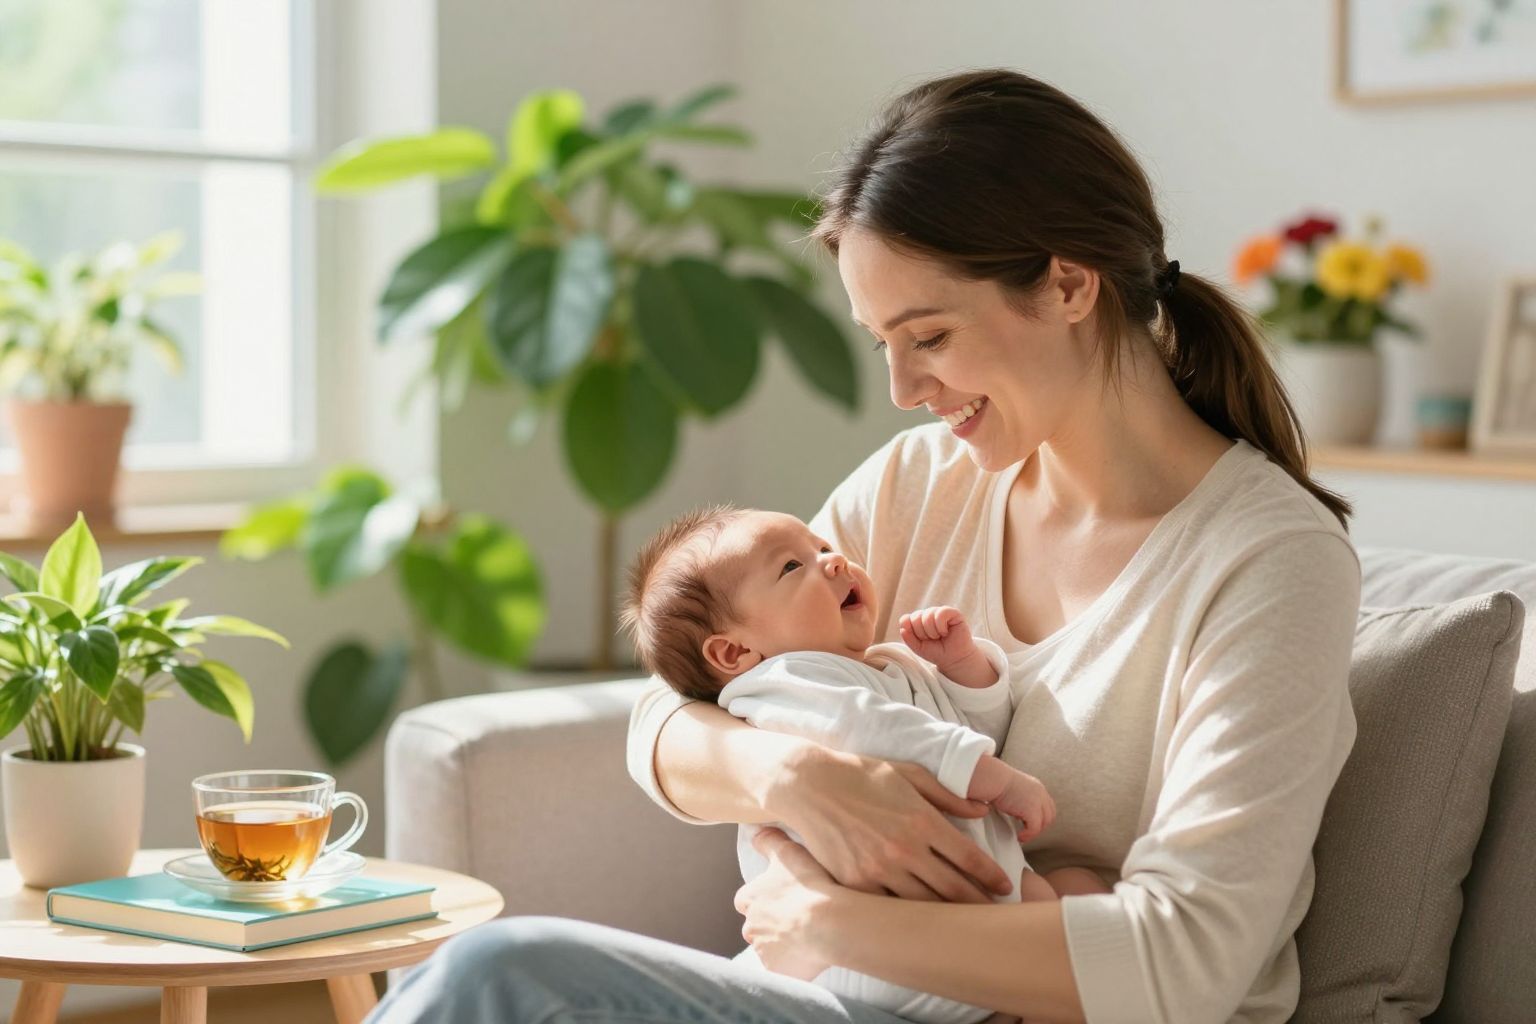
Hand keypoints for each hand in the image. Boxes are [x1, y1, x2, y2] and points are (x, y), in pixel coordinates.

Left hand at [735, 828, 837, 979]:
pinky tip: (808, 955)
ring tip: (806, 937)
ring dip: (781, 944)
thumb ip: (768, 840)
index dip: (760, 899)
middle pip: (754, 927)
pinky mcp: (778, 971)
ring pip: (768, 949)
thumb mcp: (788, 852)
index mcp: (750, 899)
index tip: (778, 899)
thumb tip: (754, 832)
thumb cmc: (808, 885)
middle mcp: (751, 927)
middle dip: (769, 924)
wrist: (828, 923)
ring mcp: (764, 951)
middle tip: (795, 919)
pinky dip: (791, 964)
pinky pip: (781, 969)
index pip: (745, 900)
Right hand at [768, 747, 1014, 902]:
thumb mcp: (909, 774)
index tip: (1005, 886)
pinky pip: (889, 910)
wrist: (809, 786)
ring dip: (948, 917)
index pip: (970, 858)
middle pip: (953, 889)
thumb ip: (948, 794)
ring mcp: (879, 870)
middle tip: (995, 914)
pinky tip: (922, 924)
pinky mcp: (855, 884)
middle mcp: (904, 849)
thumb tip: (982, 810)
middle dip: (979, 904)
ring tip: (966, 925)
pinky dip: (908, 919)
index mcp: (922, 820)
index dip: (992, 876)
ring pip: (924, 906)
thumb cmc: (861, 775)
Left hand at [899, 606, 977, 669]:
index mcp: (918, 620)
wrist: (953, 659)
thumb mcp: (918, 648)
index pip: (905, 619)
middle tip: (932, 639)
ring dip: (932, 631)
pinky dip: (941, 626)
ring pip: (928, 615)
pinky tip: (945, 632)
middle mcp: (928, 614)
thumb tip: (903, 628)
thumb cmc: (936, 652)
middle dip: (922, 633)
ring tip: (939, 636)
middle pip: (915, 617)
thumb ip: (908, 638)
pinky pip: (941, 613)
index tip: (921, 640)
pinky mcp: (953, 613)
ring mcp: (940, 612)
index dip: (911, 632)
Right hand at [994, 768, 1054, 843]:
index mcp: (1037, 787)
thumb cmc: (996, 783)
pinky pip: (1034, 829)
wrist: (994, 780)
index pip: (1047, 806)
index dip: (1041, 817)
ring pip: (1044, 823)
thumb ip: (1021, 799)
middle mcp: (1040, 793)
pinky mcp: (1032, 811)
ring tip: (1023, 835)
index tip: (1029, 822)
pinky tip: (1019, 835)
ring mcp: (1038, 801)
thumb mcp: (1014, 789)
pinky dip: (1028, 835)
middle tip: (1027, 831)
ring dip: (1034, 832)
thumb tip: (1018, 813)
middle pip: (1049, 815)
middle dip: (1039, 826)